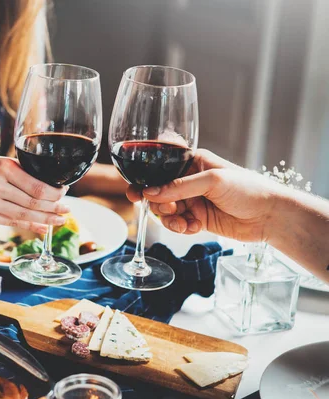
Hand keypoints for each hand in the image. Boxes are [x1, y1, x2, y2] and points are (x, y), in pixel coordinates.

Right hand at [0, 156, 68, 233]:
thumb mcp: (6, 163)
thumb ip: (26, 174)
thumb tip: (55, 189)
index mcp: (4, 168)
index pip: (36, 187)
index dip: (54, 194)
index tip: (64, 193)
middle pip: (32, 203)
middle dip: (53, 208)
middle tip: (66, 210)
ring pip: (24, 215)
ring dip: (45, 220)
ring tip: (59, 220)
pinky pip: (13, 223)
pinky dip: (31, 226)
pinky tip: (43, 227)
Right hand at [125, 149, 280, 242]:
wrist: (270, 216)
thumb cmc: (248, 189)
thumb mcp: (212, 181)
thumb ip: (179, 187)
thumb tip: (150, 193)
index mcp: (192, 162)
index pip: (160, 168)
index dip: (145, 179)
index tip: (136, 192)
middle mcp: (188, 180)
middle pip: (157, 192)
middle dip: (158, 203)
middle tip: (163, 208)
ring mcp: (192, 200)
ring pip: (165, 211)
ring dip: (169, 219)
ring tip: (182, 223)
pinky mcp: (197, 219)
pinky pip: (177, 224)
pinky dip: (181, 228)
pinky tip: (194, 228)